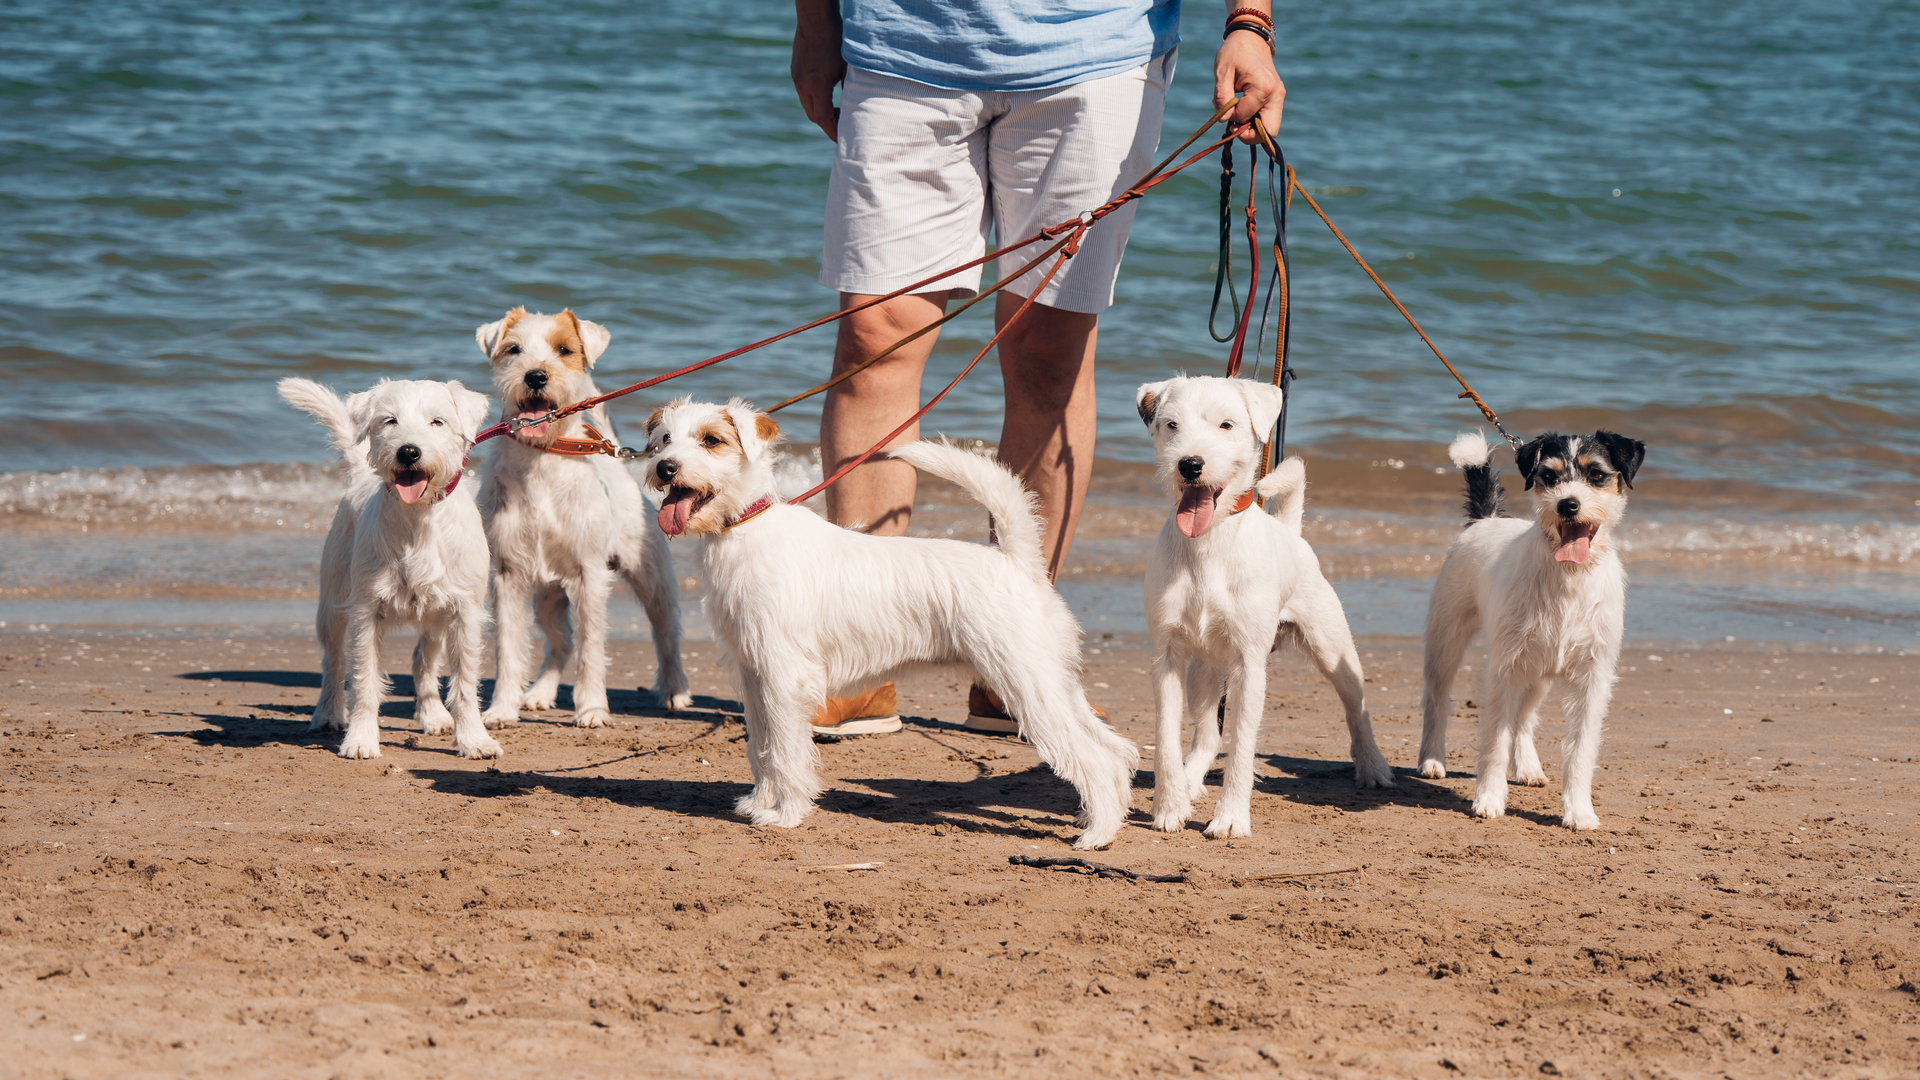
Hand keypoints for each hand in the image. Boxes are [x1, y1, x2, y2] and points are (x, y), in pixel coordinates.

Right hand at [792, 0, 845, 141]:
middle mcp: (803, 84)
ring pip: (807, 105)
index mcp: (818, 86)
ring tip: (836, 109)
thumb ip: (850, 90)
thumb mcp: (849, 67)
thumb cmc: (837, 39)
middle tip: (842, 123)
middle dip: (827, 123)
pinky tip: (826, 93)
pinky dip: (814, 99)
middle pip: (813, 116)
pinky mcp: (795, 70)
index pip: (824, 119)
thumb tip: (854, 110)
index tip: (842, 140)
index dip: (833, 132)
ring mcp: (796, 77)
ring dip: (820, 111)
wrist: (815, 17)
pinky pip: (803, 93)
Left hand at [1214, 25, 1284, 145]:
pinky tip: (1243, 111)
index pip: (1245, 117)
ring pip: (1271, 128)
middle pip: (1269, 132)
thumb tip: (1225, 120)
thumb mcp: (1222, 73)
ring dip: (1252, 129)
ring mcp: (1279, 97)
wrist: (1251, 38)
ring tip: (1237, 117)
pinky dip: (1256, 121)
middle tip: (1234, 128)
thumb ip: (1222, 99)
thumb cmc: (1234, 53)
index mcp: (1263, 88)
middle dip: (1249, 135)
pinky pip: (1269, 118)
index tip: (1223, 108)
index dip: (1231, 118)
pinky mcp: (1277, 98)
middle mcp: (1275, 95)